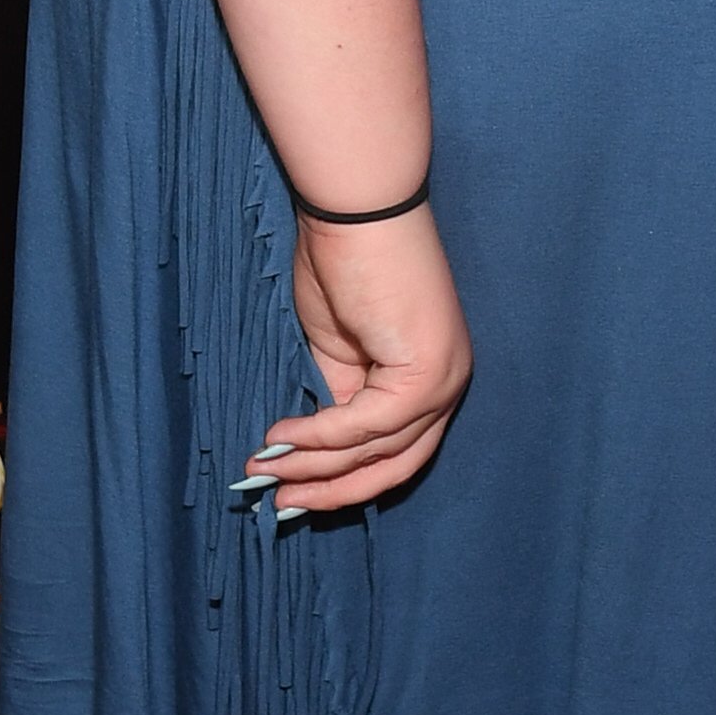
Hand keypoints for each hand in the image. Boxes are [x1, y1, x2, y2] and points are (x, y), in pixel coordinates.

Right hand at [243, 210, 473, 513]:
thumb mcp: (339, 350)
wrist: (358, 210)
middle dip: (333, 491)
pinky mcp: (426, 373)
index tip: (296, 497)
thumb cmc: (345, 263)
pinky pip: (367, 425)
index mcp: (433, 377)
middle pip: (396, 466)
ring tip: (265, 469)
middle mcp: (450, 384)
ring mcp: (444, 380)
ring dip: (315, 467)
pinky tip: (282, 439)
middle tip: (280, 504)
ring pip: (376, 450)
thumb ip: (339, 400)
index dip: (345, 482)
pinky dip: (321, 437)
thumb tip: (315, 454)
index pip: (398, 453)